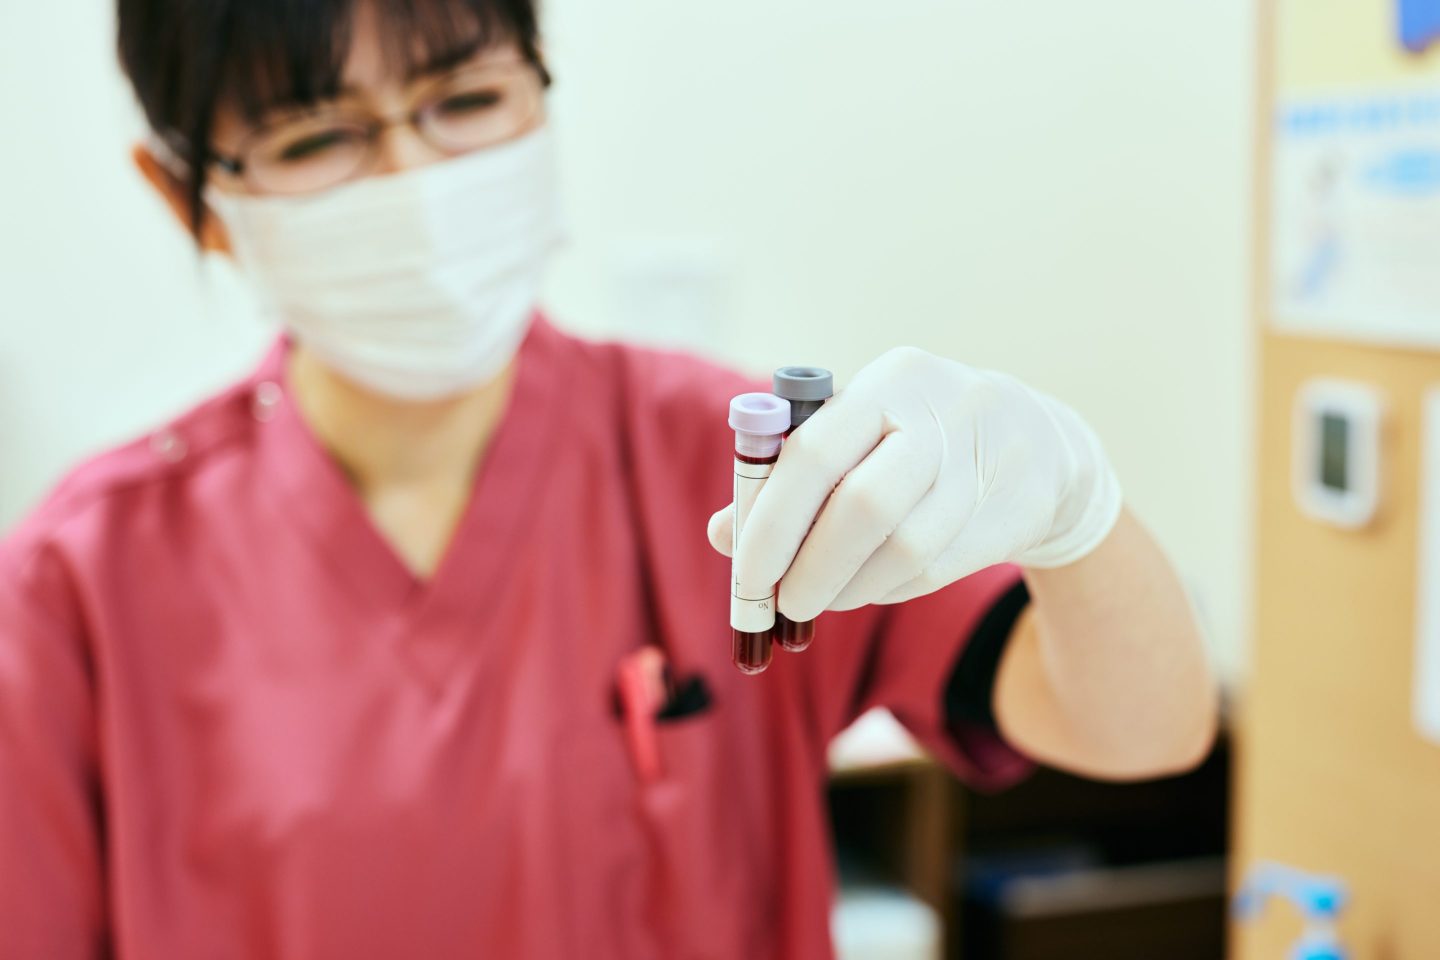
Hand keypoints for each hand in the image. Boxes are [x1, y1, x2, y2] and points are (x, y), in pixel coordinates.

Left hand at [707, 347, 1122, 621]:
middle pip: (864, 506)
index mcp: (889, 380)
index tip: (746, 570)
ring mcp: (982, 464)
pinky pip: (933, 569)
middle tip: (779, 602)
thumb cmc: (915, 437)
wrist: (1038, 443)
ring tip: (816, 598)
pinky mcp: (1013, 513)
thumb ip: (787, 475)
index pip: (815, 452)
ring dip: (846, 587)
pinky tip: (863, 587)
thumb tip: (721, 533)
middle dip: (810, 566)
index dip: (772, 520)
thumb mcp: (856, 430)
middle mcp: (941, 414)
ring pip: (903, 549)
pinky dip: (884, 589)